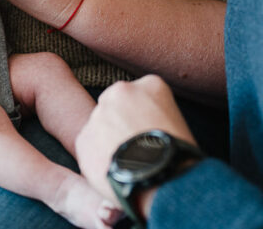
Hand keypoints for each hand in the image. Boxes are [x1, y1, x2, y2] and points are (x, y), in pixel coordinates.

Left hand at [76, 75, 196, 201]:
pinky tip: (113, 171)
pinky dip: (96, 158)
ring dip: (107, 140)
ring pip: (100, 126)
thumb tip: (144, 126)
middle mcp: (121, 91)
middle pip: (115, 105)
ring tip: (125, 163)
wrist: (161, 178)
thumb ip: (156, 113)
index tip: (146, 131)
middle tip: (133, 146)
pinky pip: (88, 147)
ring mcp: (99, 113)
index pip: (140, 95)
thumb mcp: (177, 121)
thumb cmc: (178, 156)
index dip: (142, 116)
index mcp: (150, 85)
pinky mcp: (84, 137)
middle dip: (120, 122)